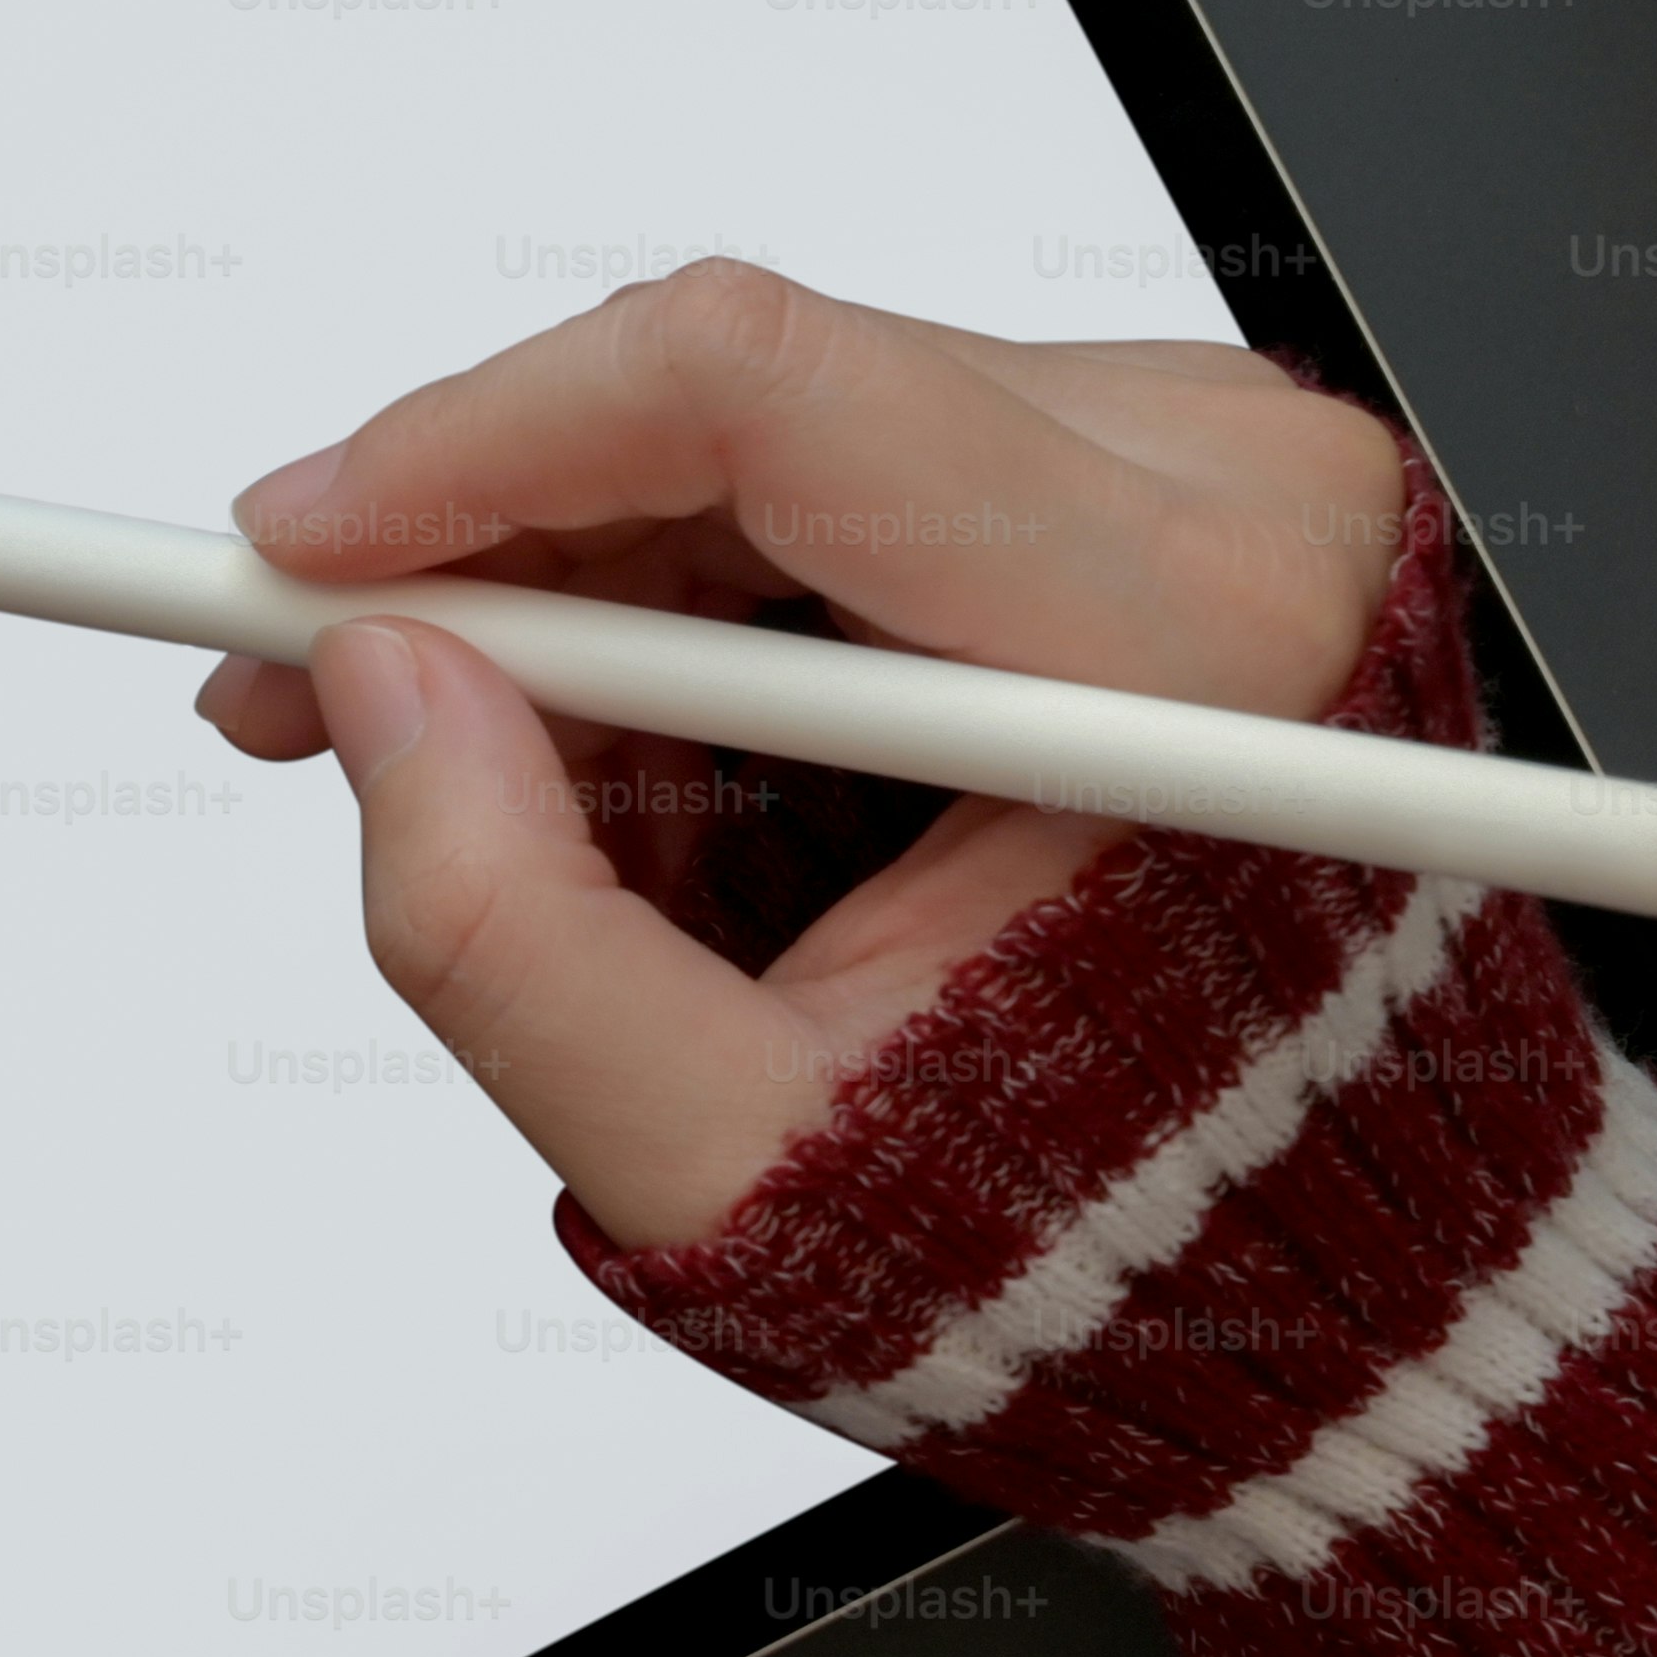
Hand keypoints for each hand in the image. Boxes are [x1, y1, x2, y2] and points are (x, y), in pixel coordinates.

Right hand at [189, 259, 1407, 1250]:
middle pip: (746, 396)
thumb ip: (518, 937)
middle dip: (488, 542)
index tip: (297, 549)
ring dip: (591, 587)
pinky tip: (662, 746)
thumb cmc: (1115, 1221)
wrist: (1359, 1264)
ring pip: (776, 425)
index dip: (480, 443)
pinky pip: (851, 463)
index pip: (761, 392)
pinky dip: (703, 589)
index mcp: (1189, 645)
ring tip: (518, 784)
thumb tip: (369, 690)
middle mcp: (1233, 495)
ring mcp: (1214, 463)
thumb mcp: (746, 1156)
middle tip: (316, 690)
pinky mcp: (1168, 474)